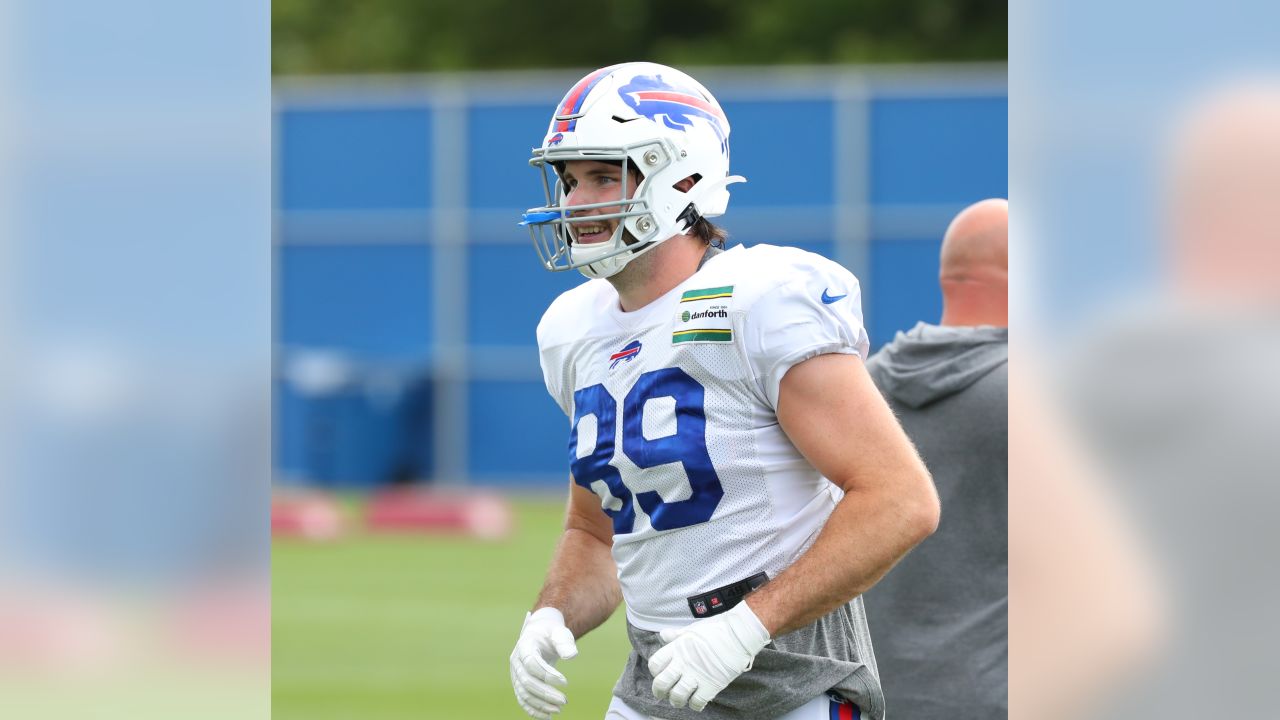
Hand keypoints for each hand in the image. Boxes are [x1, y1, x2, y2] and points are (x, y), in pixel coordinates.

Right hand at [510, 607, 578, 718]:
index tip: (565, 682)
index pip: (532, 663)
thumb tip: (571, 656)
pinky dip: (533, 710)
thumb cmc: (551, 633)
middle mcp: (516, 661)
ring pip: (523, 693)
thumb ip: (565, 642)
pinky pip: (523, 699)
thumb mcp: (559, 631)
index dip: (547, 674)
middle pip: (527, 681)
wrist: (539, 634)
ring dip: (540, 704)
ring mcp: (515, 674)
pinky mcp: (519, 683)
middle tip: (564, 701)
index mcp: (524, 646)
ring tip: (558, 710)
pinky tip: (547, 717)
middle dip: (545, 693)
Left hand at [647, 602, 771, 710]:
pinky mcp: (711, 685)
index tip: (661, 673)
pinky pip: (697, 702)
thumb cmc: (716, 629)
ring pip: (677, 696)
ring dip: (676, 701)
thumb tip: (664, 635)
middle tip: (663, 694)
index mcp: (677, 648)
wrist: (739, 634)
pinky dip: (695, 705)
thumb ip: (676, 636)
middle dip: (659, 691)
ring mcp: (697, 675)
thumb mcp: (692, 629)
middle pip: (661, 683)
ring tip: (679, 700)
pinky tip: (697, 701)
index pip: (655, 664)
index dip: (655, 671)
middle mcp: (684, 663)